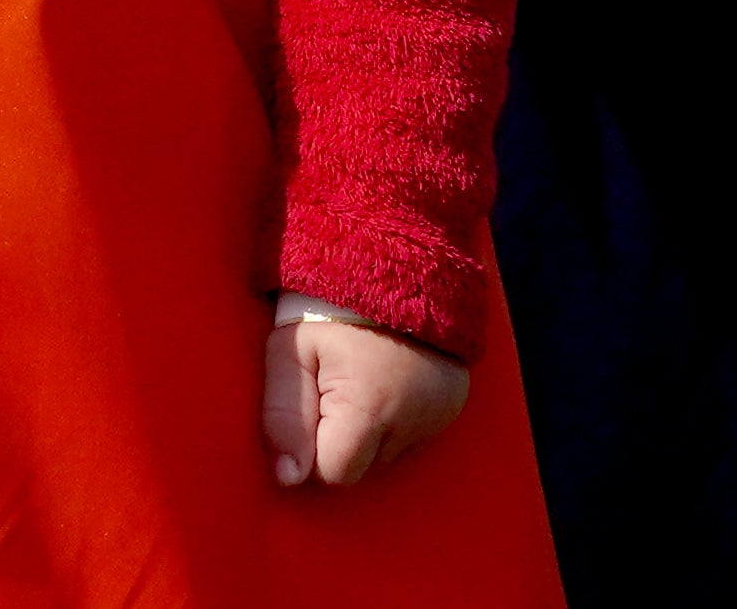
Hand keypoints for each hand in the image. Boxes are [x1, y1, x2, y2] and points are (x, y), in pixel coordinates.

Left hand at [262, 315, 469, 487]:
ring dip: (368, 430)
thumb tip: (287, 478)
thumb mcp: (289, 349)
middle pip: (363, 467)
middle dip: (339, 439)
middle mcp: (414, 421)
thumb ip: (282, 415)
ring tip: (356, 376)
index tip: (308, 404)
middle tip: (330, 383)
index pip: (335, 472)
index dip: (311, 448)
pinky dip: (394, 420)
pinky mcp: (453, 405)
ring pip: (389, 454)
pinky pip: (414, 435)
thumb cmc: (325, 304)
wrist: (387, 258)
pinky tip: (381, 380)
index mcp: (371, 408)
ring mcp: (439, 415)